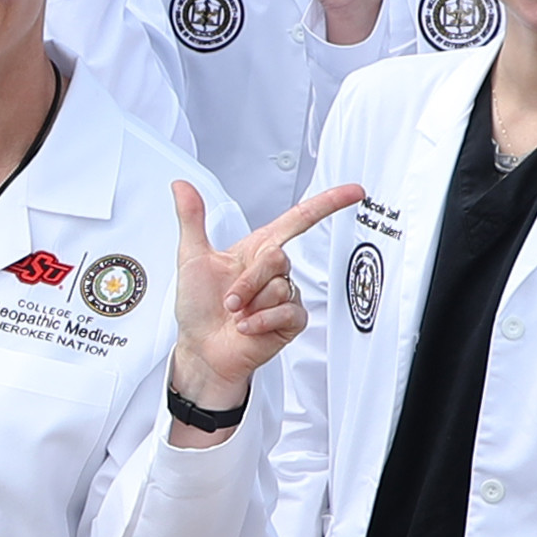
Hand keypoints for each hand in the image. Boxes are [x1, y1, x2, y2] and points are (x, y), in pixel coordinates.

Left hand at [170, 177, 359, 401]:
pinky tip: (247, 327)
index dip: (328, 203)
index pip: (299, 219)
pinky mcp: (291, 320)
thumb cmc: (198, 307)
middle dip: (248, 281)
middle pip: (278, 257)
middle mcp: (274, 271)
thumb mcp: (191, 257)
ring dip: (250, 304)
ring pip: (279, 286)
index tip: (353, 191)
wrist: (202, 349)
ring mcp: (285, 296)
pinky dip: (260, 321)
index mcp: (257, 249)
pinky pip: (286, 312)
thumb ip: (192, 218)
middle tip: (229, 299)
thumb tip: (182, 186)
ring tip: (236, 315)